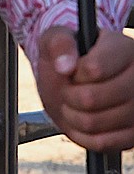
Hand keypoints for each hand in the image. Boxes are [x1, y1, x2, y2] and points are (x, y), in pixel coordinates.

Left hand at [35, 25, 133, 152]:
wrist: (74, 82)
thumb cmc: (68, 57)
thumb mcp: (56, 39)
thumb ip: (59, 44)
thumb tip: (65, 65)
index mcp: (123, 50)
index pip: (95, 69)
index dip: (74, 73)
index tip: (71, 69)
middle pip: (92, 98)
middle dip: (69, 95)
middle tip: (68, 88)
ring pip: (95, 122)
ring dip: (72, 115)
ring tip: (73, 103)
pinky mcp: (133, 135)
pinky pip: (102, 143)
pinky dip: (82, 135)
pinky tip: (81, 120)